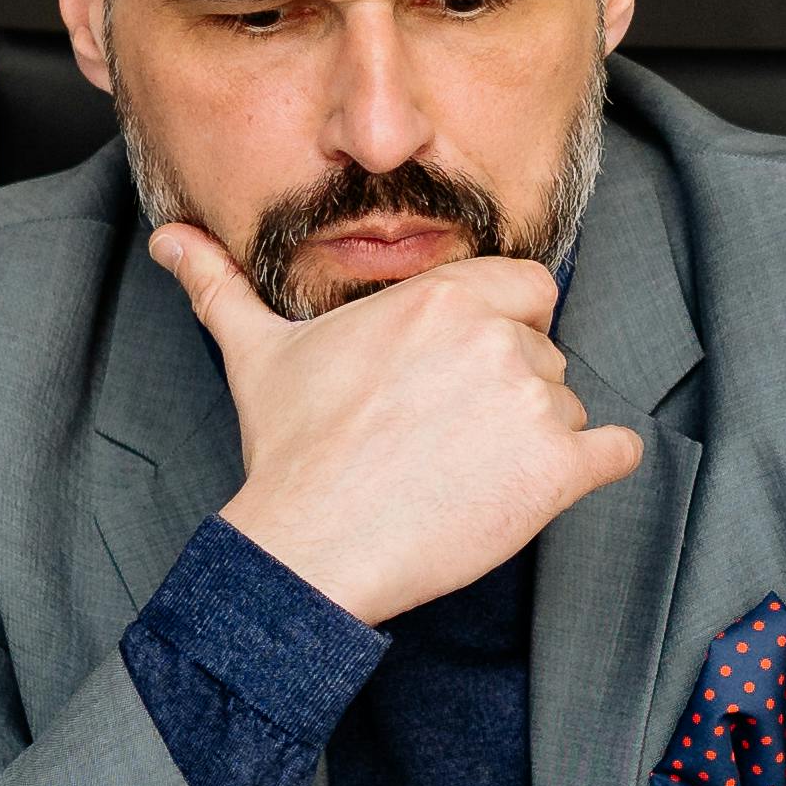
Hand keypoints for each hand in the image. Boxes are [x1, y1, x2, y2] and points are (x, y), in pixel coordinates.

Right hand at [150, 226, 645, 626]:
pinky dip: (597, 466)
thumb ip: (222, 285)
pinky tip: (546, 484)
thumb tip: (169, 240)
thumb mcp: (256, 354)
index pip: (525, 288)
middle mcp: (496, 337)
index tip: (456, 372)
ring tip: (463, 472)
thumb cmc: (289, 451)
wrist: (309, 545)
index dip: (498, 328)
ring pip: (568, 405)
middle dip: (509, 389)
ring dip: (533, 438)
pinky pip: (616, 452)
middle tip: (448, 433)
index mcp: (441, 297)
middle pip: (544, 350)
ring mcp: (533, 403)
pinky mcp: (558, 470)